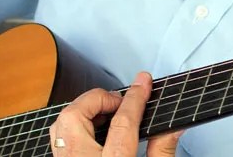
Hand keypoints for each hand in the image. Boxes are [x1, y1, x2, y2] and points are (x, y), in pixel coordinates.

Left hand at [49, 71, 182, 156]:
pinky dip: (75, 127)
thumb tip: (173, 125)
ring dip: (83, 111)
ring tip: (107, 114)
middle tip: (120, 102)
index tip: (144, 81)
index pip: (121, 124)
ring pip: (60, 125)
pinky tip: (94, 131)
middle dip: (97, 99)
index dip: (135, 98)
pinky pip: (59, 138)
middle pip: (75, 116)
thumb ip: (162, 152)